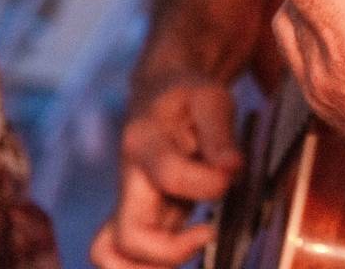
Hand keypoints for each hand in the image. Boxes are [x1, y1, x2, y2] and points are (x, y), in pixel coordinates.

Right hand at [91, 82, 241, 267]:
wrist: (160, 93)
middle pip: (128, 237)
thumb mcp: (210, 97)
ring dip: (152, 267)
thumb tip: (232, 169)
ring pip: (112, 256)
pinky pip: (124, 256)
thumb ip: (219, 132)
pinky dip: (150, 266)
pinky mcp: (137, 217)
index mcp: (145, 143)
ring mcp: (129, 203)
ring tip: (194, 248)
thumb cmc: (188, 95)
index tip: (232, 175)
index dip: (208, 184)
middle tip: (210, 233)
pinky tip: (186, 249)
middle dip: (171, 251)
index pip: (170, 177)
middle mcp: (128, 180)